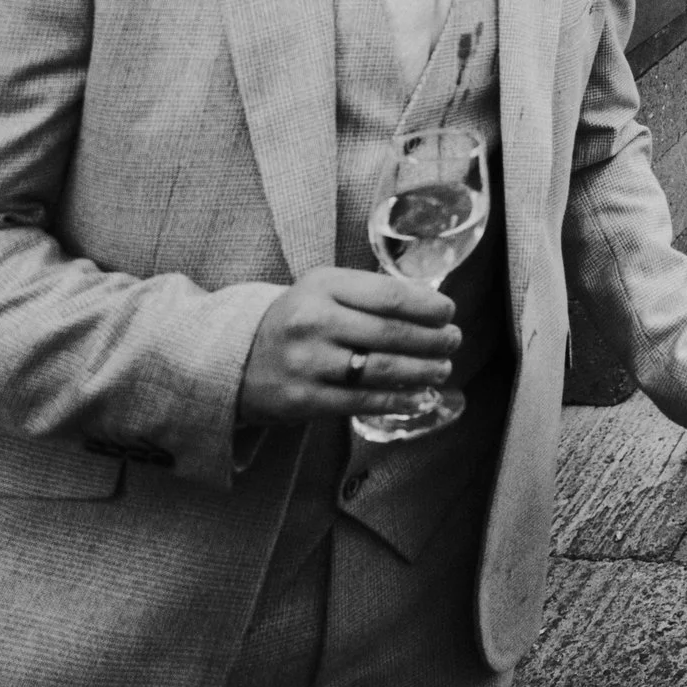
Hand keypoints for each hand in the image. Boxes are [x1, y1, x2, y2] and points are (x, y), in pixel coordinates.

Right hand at [236, 266, 459, 425]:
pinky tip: (419, 397)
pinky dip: (398, 400)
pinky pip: (362, 400)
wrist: (233, 358)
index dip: (428, 306)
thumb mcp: (324, 290)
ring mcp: (308, 362)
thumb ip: (369, 294)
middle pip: (391, 333)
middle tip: (454, 342)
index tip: (449, 313)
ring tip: (443, 368)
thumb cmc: (296, 320)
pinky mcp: (304, 399)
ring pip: (382, 369)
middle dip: (433, 340)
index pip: (390, 295)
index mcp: (323, 286)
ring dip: (423, 371)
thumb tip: (431, 307)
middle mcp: (314, 321)